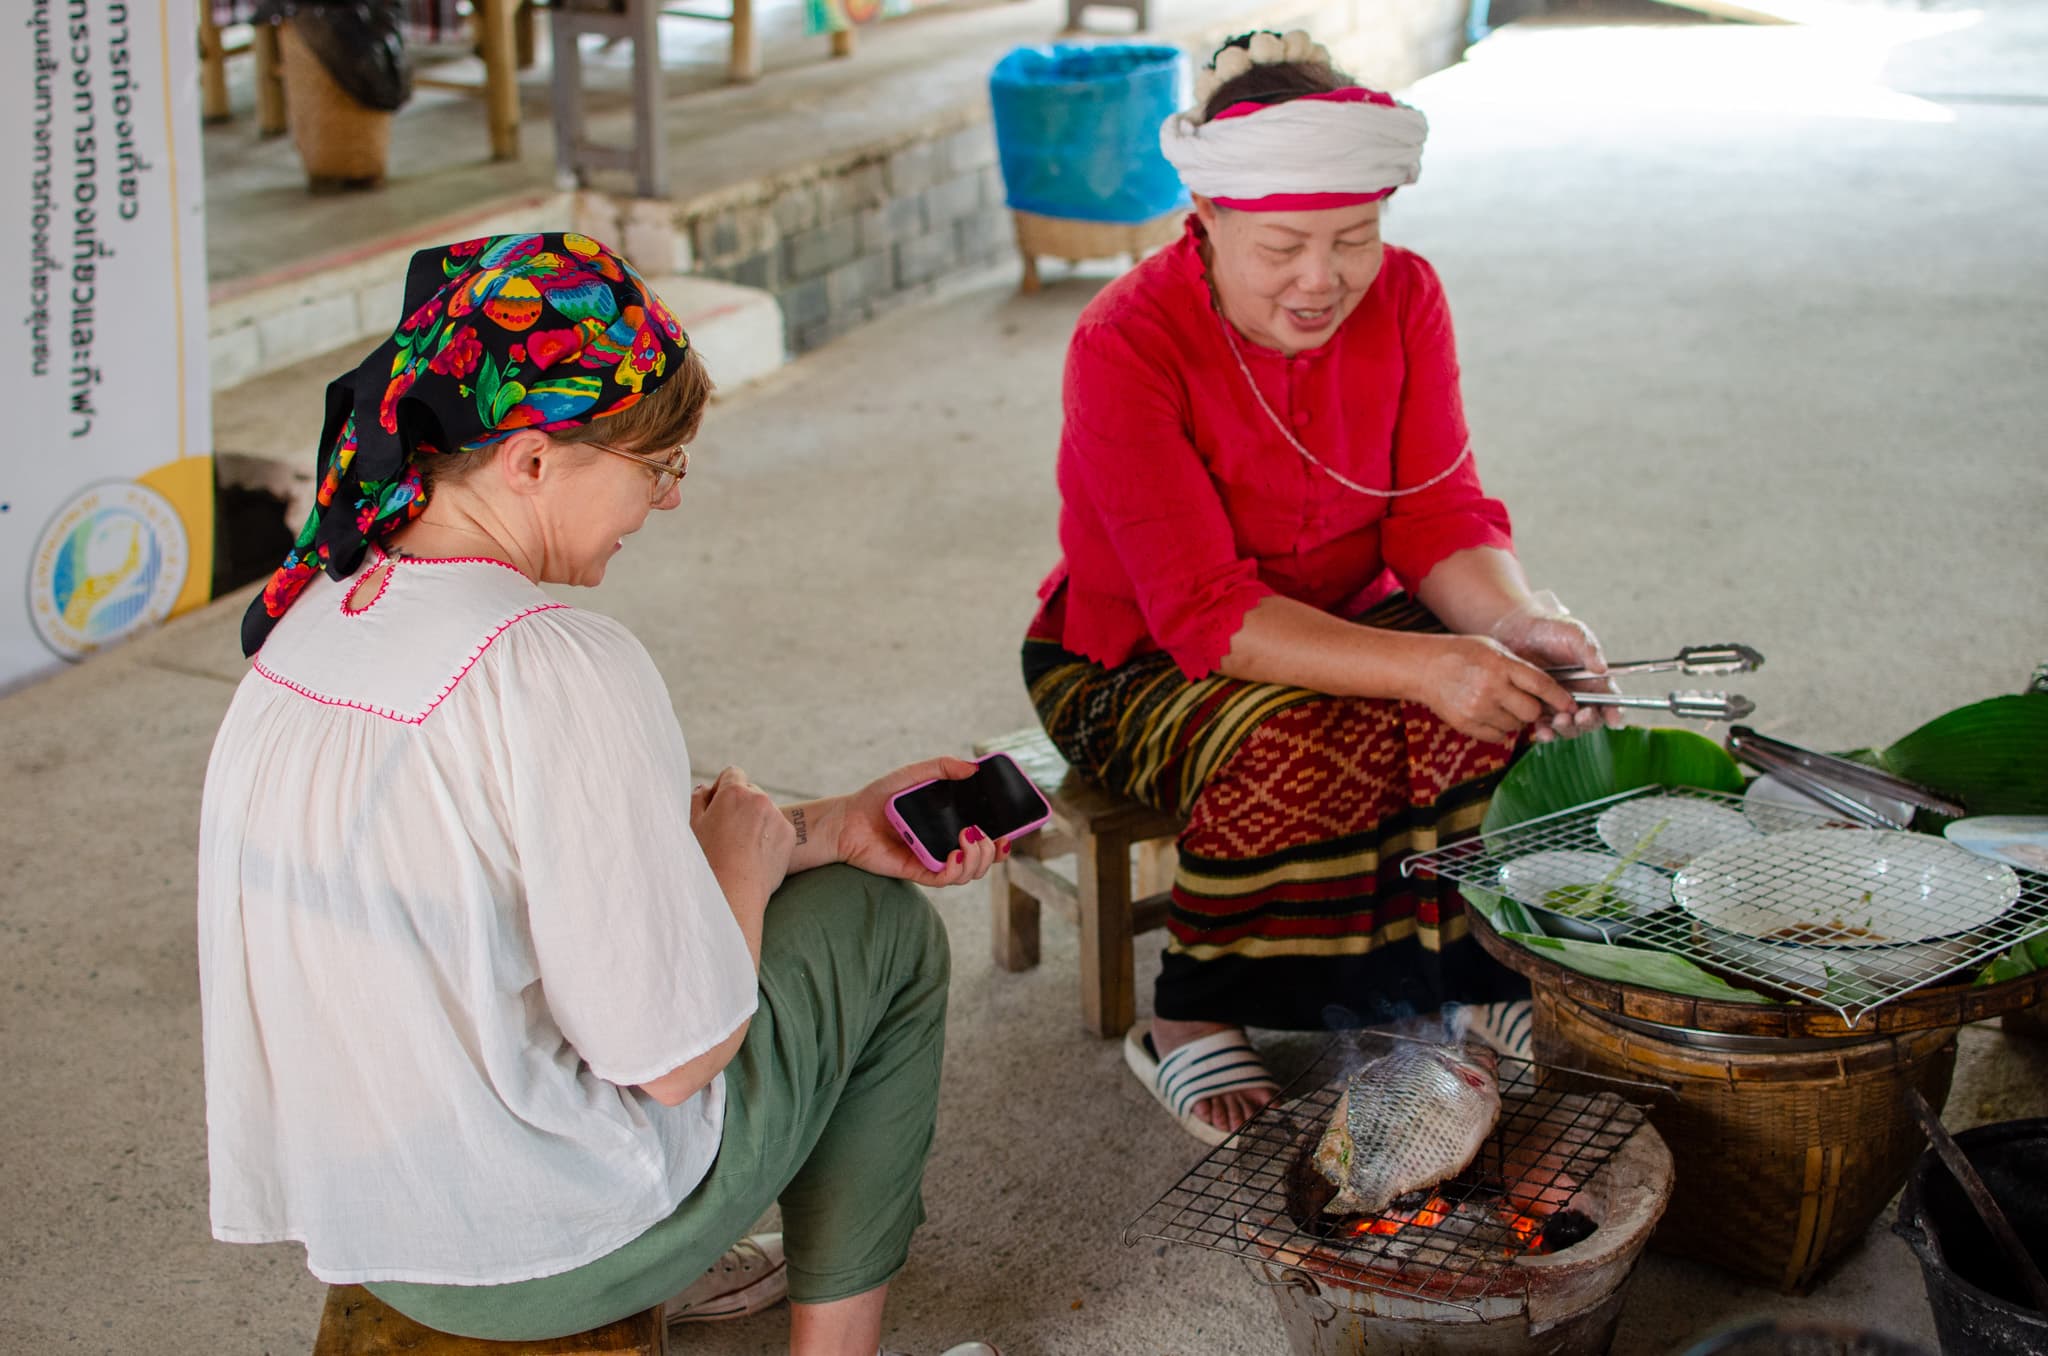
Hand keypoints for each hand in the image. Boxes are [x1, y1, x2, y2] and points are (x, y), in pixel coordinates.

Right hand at [691, 766, 796, 905]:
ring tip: (739, 847)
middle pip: (750, 792)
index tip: (717, 807)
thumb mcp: (692, 826)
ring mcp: (777, 816)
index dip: (723, 789)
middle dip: (740, 805)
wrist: (732, 892)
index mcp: (734, 792)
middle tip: (727, 832)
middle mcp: (760, 798)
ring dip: (755, 820)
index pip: (732, 773)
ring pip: (765, 811)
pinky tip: (754, 855)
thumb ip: (698, 800)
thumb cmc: (705, 860)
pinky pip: (777, 828)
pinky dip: (768, 836)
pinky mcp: (789, 834)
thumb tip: (706, 788)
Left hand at [834, 756, 1004, 887]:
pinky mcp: (918, 872)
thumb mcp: (912, 774)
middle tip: (986, 835)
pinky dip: (956, 870)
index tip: (1011, 832)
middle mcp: (946, 845)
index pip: (985, 838)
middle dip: (993, 852)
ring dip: (978, 859)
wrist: (848, 819)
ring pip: (970, 873)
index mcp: (950, 825)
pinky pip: (946, 879)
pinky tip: (955, 854)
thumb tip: (972, 767)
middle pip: (984, 860)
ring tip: (968, 839)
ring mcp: (933, 860)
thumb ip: (941, 767)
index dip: (1002, 840)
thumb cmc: (879, 797)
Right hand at [1413, 634, 1577, 744]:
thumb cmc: (1462, 653)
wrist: (1424, 667)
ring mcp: (1477, 709)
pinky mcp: (1466, 724)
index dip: (1560, 697)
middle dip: (1535, 709)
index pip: (1541, 685)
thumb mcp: (1494, 649)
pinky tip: (1490, 713)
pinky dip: (1500, 728)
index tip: (1570, 704)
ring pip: (1516, 726)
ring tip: (1503, 705)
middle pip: (1532, 712)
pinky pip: (1497, 736)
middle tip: (1528, 703)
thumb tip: (1548, 690)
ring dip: (1516, 719)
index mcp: (1500, 666)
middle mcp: (1490, 688)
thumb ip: (1520, 668)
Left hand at [1488, 592, 1622, 742]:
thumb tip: (1602, 668)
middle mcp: (1579, 696)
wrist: (1517, 631)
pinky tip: (1541, 731)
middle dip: (1587, 722)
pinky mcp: (1537, 709)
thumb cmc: (1550, 630)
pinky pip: (1545, 727)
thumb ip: (1588, 649)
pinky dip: (1545, 733)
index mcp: (1594, 681)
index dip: (1614, 713)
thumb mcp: (1572, 633)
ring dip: (1566, 729)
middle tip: (1579, 716)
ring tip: (1559, 721)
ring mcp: (1558, 705)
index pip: (1611, 702)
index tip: (1612, 718)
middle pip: (1591, 720)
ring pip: (1569, 728)